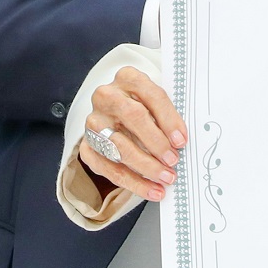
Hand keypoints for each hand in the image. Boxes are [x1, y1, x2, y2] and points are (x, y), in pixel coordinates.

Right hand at [77, 66, 186, 202]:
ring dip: (146, 166)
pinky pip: (108, 168)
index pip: (151, 95)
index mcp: (128, 78)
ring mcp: (94, 121)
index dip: (168, 118)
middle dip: (156, 142)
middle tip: (173, 161)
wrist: (114, 112)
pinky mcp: (87, 145)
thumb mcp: (155, 102)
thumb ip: (166, 116)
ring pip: (119, 145)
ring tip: (166, 178)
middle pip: (132, 117)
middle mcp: (106, 96)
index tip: (181, 140)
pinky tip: (151, 190)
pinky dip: (132, 182)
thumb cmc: (144, 107)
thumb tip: (181, 144)